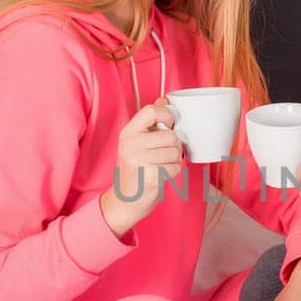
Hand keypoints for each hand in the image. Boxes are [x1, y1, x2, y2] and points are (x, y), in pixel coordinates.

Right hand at [99, 98, 181, 236]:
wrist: (125, 202)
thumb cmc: (135, 171)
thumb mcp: (136, 143)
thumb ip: (150, 122)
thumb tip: (164, 99)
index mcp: (128, 133)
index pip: (151, 111)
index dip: (167, 115)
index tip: (171, 123)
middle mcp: (131, 145)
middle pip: (170, 135)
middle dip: (174, 146)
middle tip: (164, 155)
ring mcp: (140, 161)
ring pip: (175, 152)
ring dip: (174, 161)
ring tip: (160, 166)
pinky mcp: (151, 177)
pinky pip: (175, 168)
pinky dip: (173, 173)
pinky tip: (161, 176)